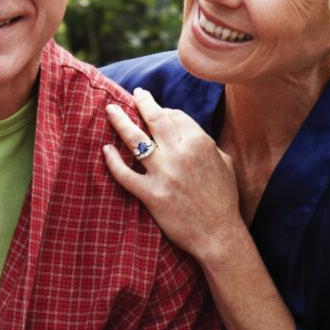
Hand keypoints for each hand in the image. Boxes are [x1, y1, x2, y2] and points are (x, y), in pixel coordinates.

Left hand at [104, 87, 246, 261]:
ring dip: (120, 120)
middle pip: (154, 118)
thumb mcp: (224, 162)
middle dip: (141, 102)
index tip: (155, 110)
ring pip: (134, 139)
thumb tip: (191, 131)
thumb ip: (208, 143)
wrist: (218, 234)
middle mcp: (180, 153)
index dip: (163, 110)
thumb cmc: (224, 199)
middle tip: (131, 95)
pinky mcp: (151, 194)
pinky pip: (124, 174)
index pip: (174, 115)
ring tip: (110, 109)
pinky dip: (112, 161)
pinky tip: (105, 150)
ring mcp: (163, 173)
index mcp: (200, 142)